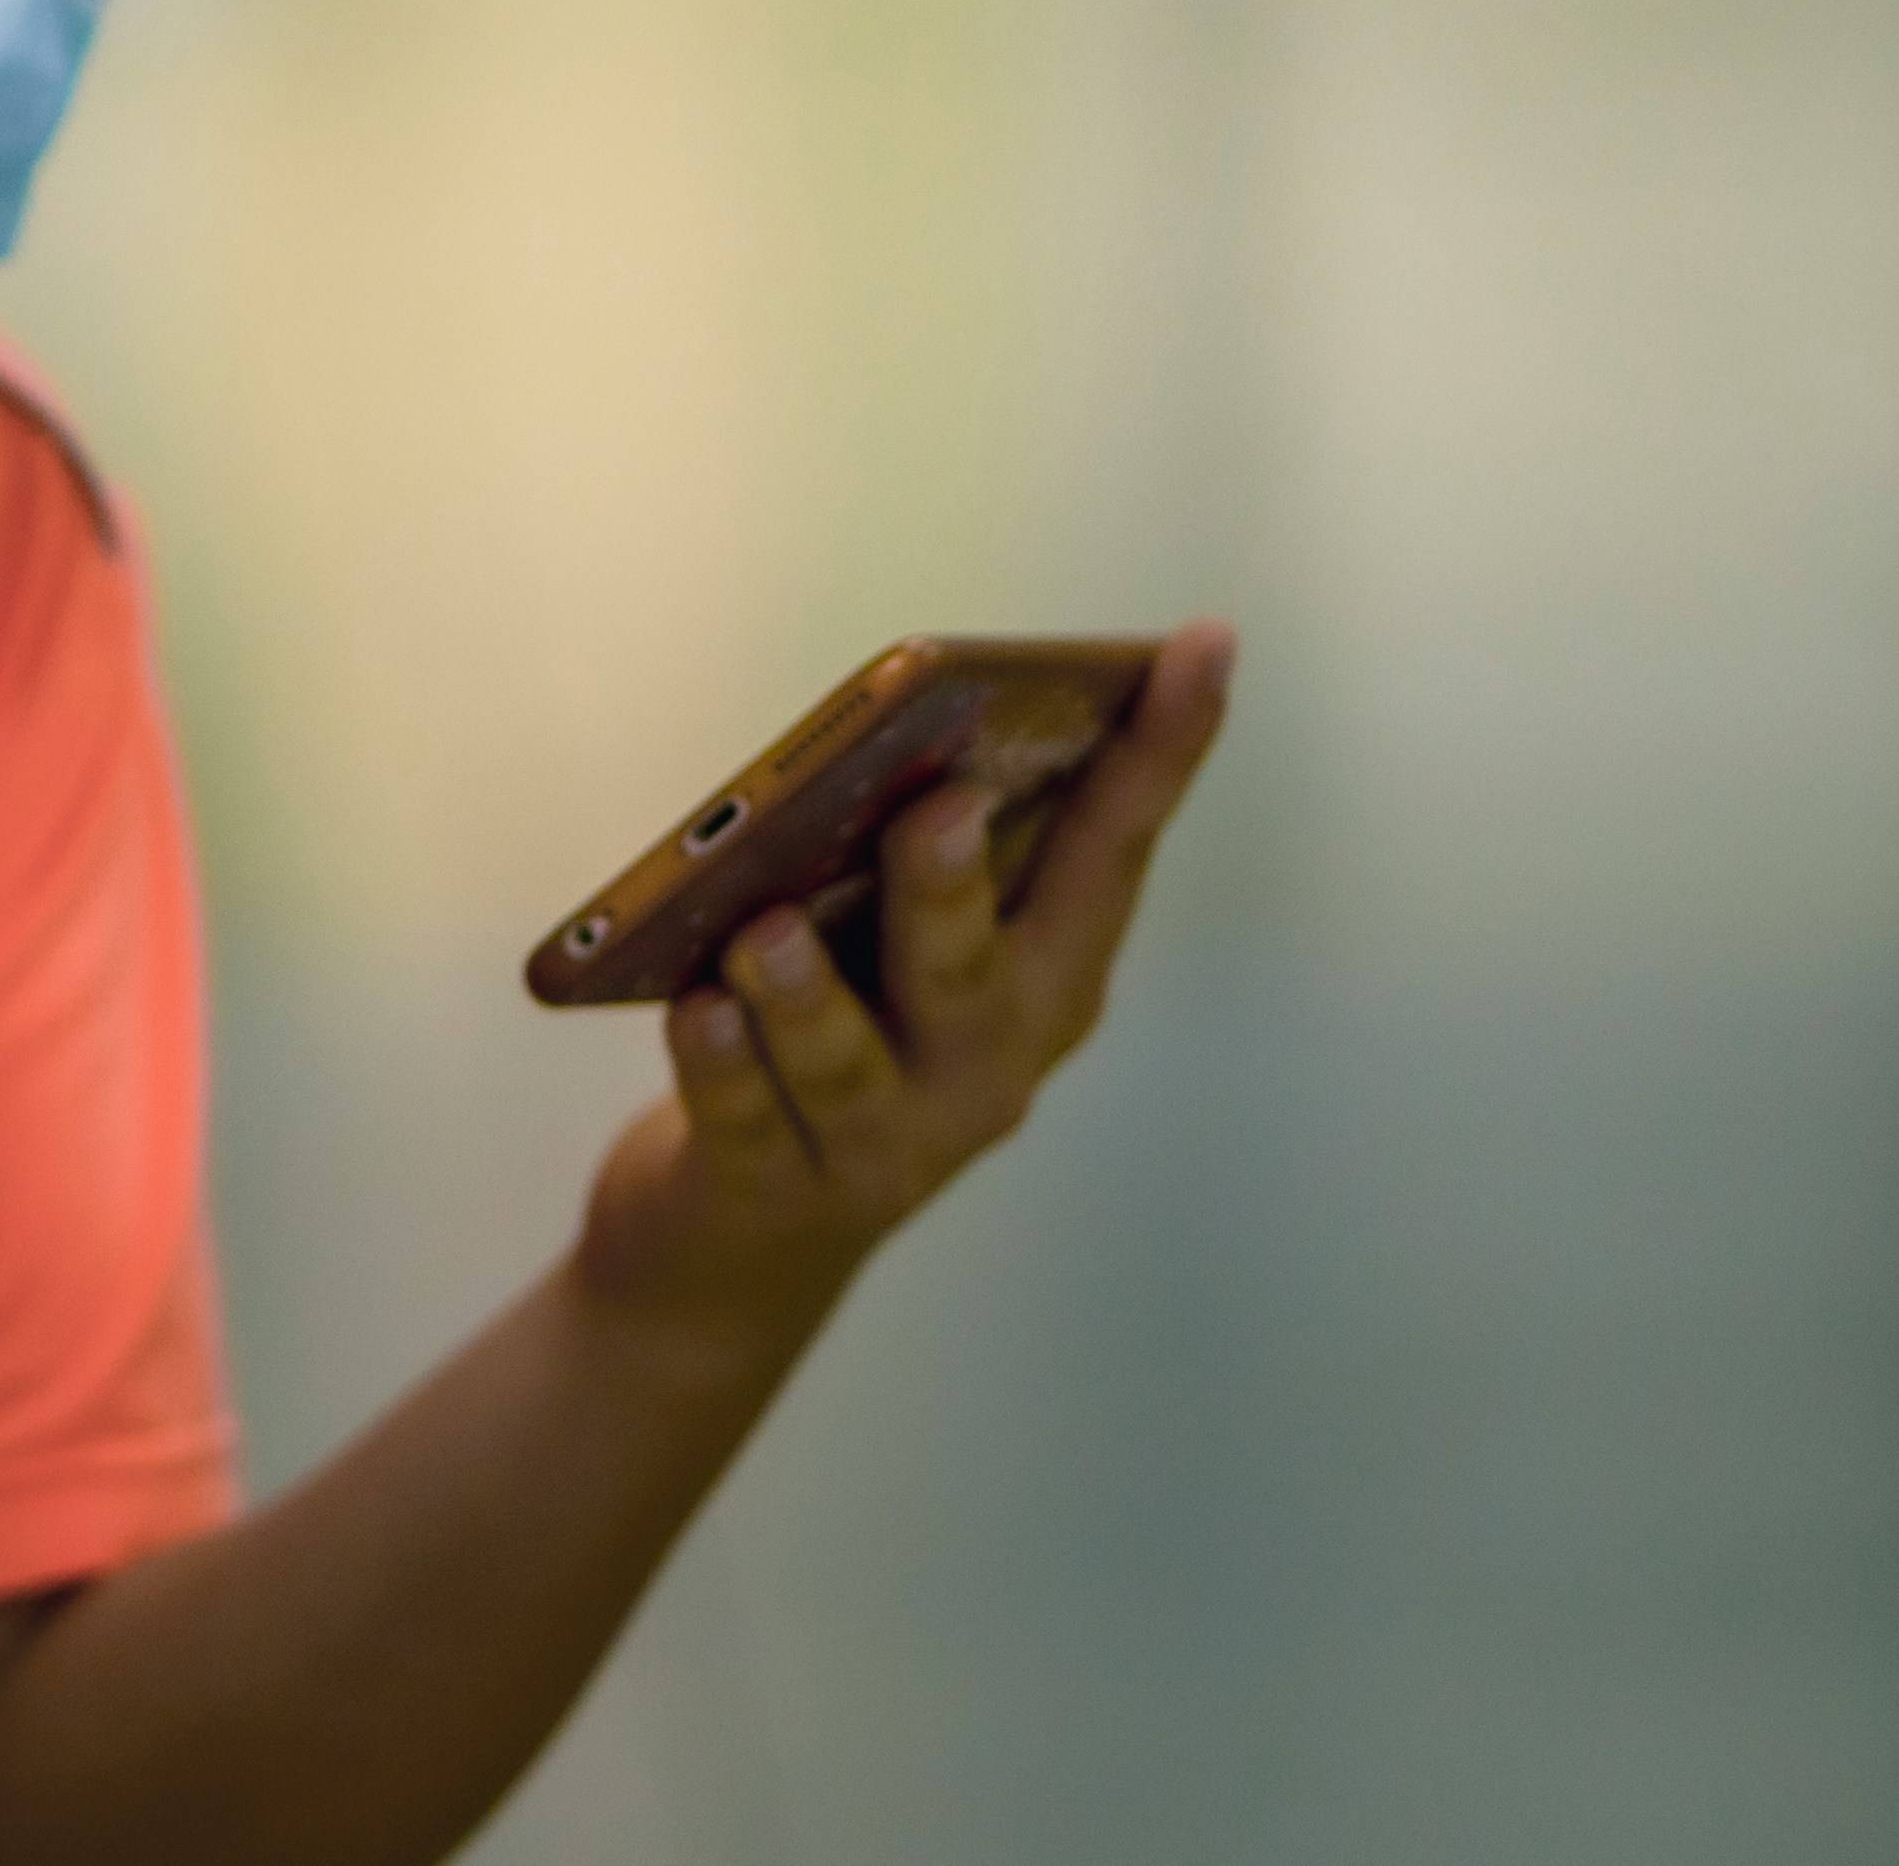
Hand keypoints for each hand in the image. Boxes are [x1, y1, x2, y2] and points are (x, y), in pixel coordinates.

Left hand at [574, 621, 1236, 1352]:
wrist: (734, 1251)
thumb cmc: (827, 1053)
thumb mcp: (894, 955)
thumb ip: (915, 866)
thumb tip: (917, 731)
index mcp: (1036, 990)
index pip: (1112, 861)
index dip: (1159, 756)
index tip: (1201, 647)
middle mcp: (985, 1070)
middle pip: (978, 975)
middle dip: (957, 891)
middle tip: (943, 806)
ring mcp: (887, 1144)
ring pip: (850, 1063)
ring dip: (811, 993)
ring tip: (770, 929)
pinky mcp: (773, 1191)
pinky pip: (746, 1122)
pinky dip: (721, 1064)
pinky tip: (697, 1009)